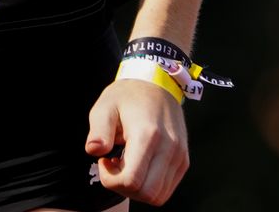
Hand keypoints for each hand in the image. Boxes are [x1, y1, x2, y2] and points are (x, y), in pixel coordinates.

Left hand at [86, 77, 188, 205]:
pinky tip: (140, 166)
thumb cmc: (127, 95)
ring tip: (128, 165)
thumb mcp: (105, 107)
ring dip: (138, 189)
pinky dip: (150, 186)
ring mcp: (179, 155)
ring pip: (158, 196)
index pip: (131, 181)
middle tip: (114, 166)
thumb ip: (98, 130)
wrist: (157, 83)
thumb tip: (94, 151)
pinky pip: (167, 189)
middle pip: (146, 194)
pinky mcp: (183, 159)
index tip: (104, 161)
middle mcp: (168, 147)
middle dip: (124, 188)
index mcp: (147, 134)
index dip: (111, 180)